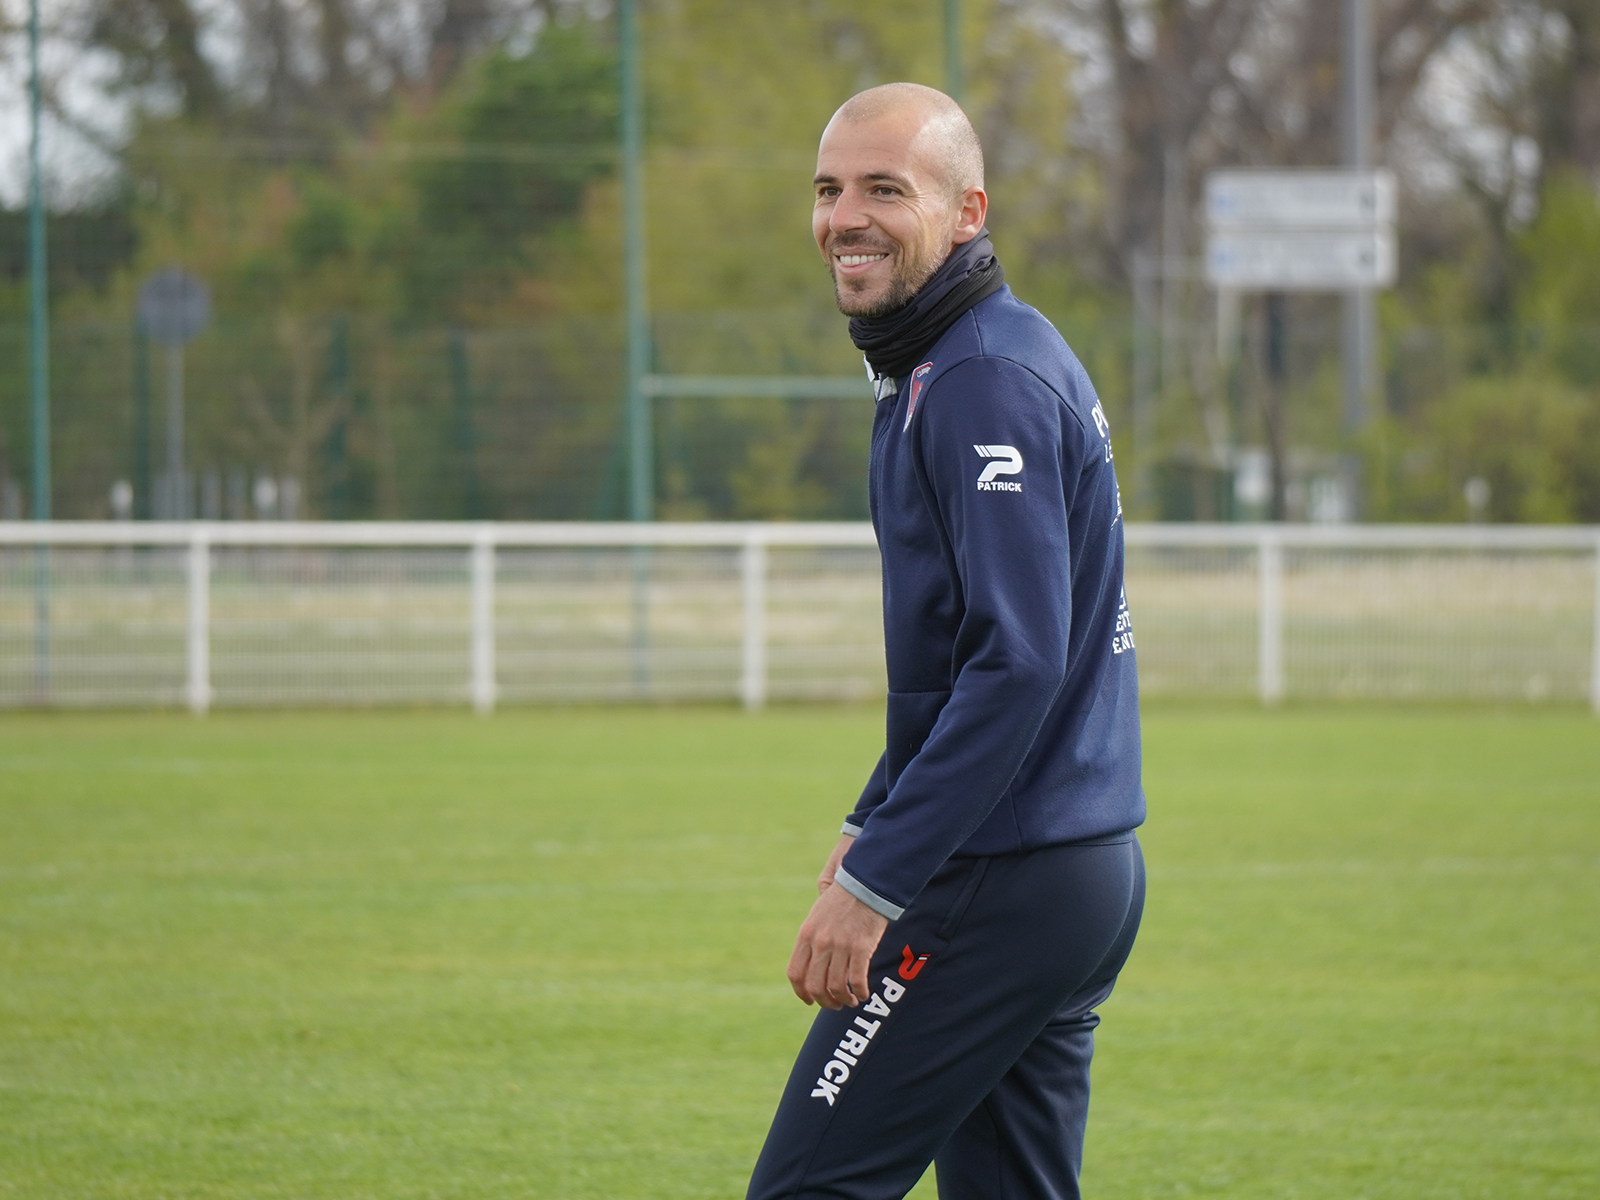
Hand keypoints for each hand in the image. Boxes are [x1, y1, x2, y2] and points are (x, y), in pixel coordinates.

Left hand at [788, 839, 888, 1008]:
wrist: (866, 884)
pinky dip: (860, 992)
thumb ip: (811, 937)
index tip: (810, 1001)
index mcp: (806, 934)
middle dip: (824, 1002)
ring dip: (843, 1000)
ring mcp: (840, 945)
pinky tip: (863, 993)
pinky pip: (857, 980)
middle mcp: (820, 942)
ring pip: (836, 987)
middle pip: (815, 985)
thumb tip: (810, 962)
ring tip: (851, 1001)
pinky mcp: (861, 947)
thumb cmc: (842, 899)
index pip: (796, 974)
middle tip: (834, 1005)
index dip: (801, 993)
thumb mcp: (817, 914)